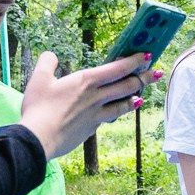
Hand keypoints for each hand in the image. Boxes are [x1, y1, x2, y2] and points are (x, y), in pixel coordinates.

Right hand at [18, 52, 155, 158]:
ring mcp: (97, 114)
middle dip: (144, 78)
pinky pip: (110, 118)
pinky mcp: (92, 128)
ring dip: (136, 97)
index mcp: (87, 81)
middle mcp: (97, 97)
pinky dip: (118, 113)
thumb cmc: (38, 108)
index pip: (118, 68)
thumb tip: (51, 55)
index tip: (146, 56)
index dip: (134, 61)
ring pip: (124, 104)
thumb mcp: (38, 79)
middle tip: (155, 73)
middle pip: (127, 85)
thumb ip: (47, 63)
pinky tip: (118, 112)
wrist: (38, 139)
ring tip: (143, 96)